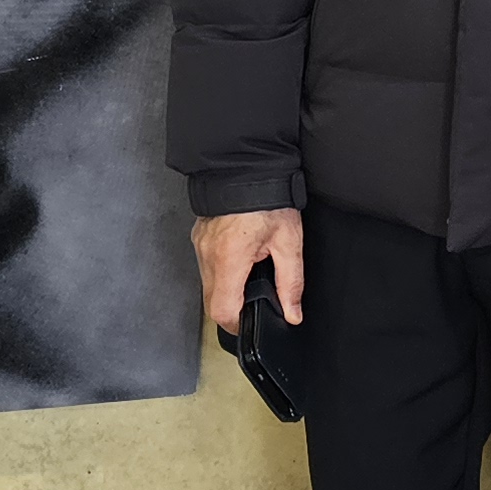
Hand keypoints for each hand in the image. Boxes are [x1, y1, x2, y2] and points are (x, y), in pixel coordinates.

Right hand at [192, 208, 303, 333]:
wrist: (247, 164)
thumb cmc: (268, 198)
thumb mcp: (288, 241)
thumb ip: (291, 282)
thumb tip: (292, 312)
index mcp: (230, 258)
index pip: (222, 311)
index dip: (237, 325)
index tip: (252, 323)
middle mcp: (208, 254)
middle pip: (211, 303)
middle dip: (232, 309)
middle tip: (254, 301)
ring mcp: (200, 245)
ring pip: (207, 285)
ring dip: (227, 289)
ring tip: (249, 275)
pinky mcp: (198, 237)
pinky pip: (206, 266)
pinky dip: (221, 272)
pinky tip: (239, 260)